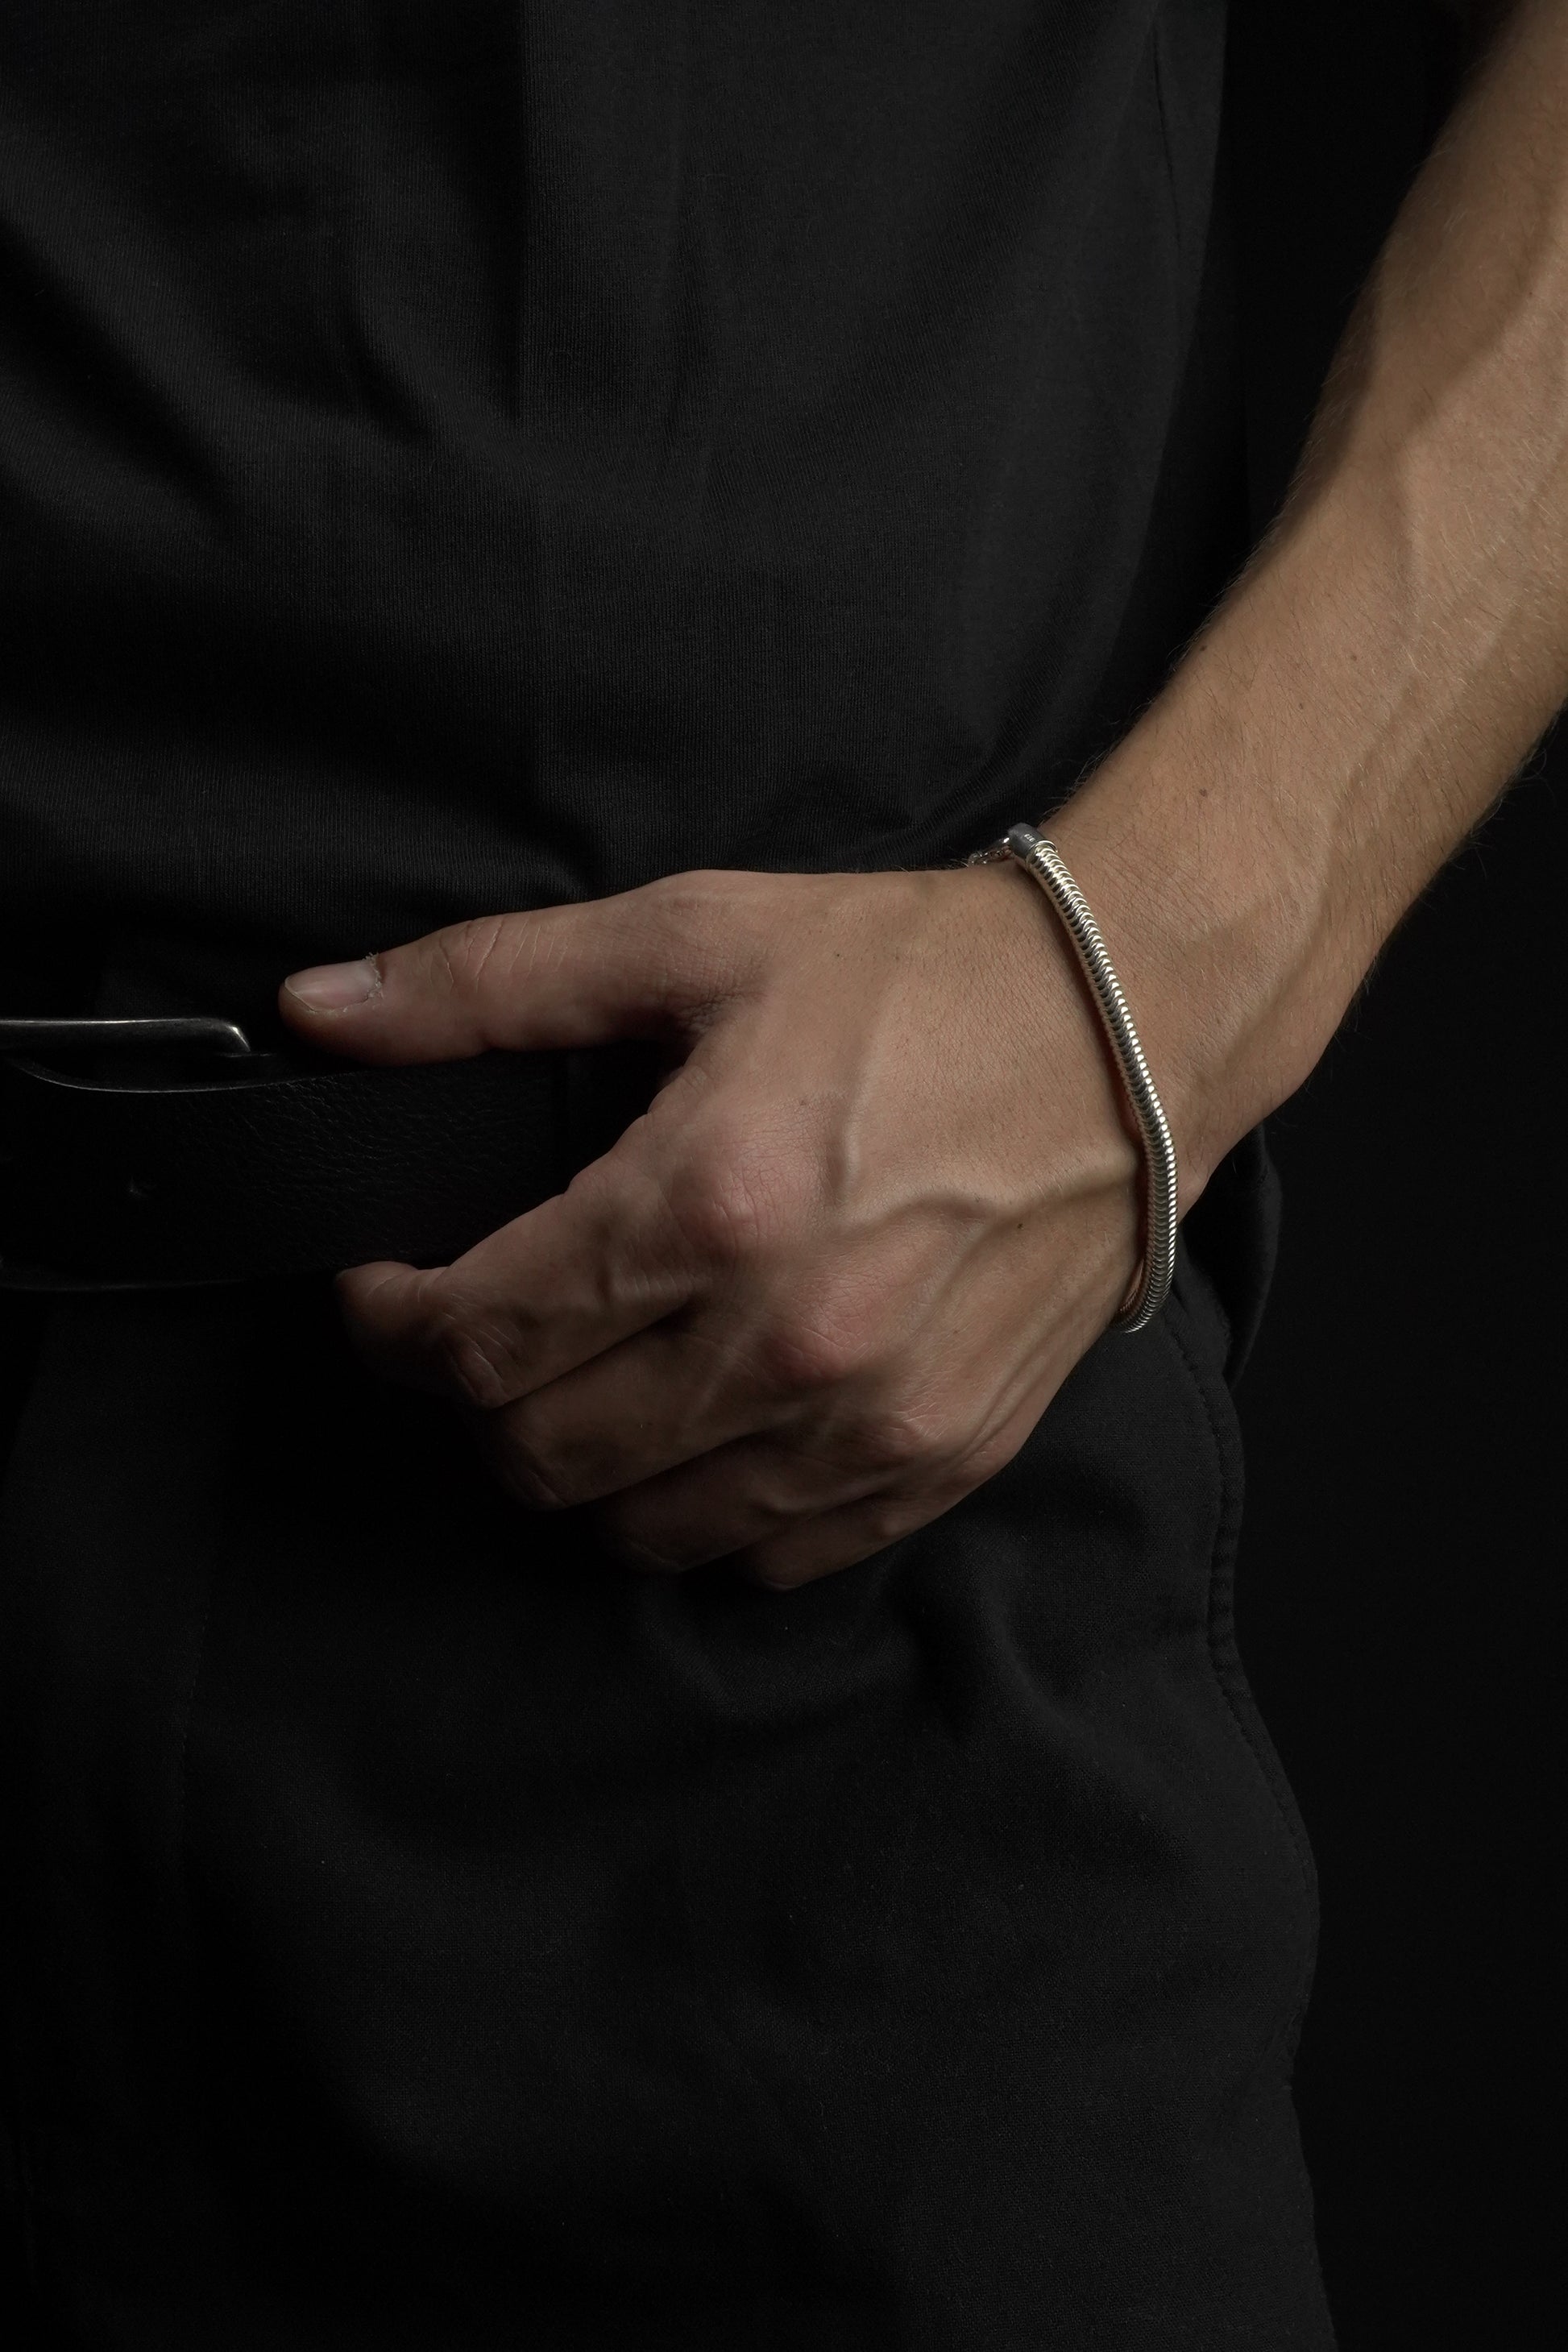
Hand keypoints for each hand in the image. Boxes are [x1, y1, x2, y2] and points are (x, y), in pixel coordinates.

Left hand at [280, 864, 1156, 1589]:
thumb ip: (489, 986)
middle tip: (483, 1330)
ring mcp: (871, 1420)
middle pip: (538, 1455)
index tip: (381, 1293)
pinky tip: (704, 1430)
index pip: (474, 1339)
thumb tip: (321, 1015)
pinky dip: (705, 1516)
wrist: (1133, 1026)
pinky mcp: (939, 1459)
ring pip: (641, 1531)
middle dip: (471, 1403)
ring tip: (587, 1382)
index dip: (388, 1325)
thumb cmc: (918, 974)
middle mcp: (788, 1338)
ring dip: (579, 1469)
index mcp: (710, 1200)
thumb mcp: (695, 936)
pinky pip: (768, 1560)